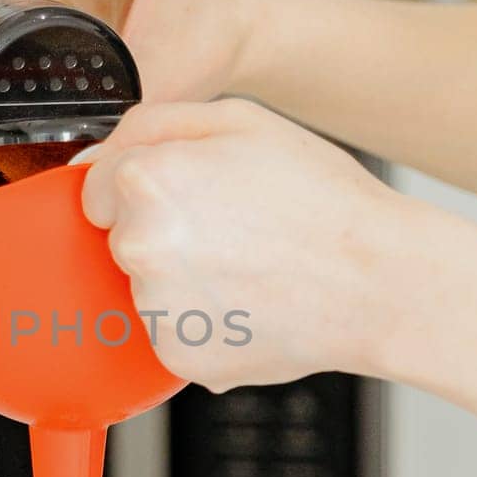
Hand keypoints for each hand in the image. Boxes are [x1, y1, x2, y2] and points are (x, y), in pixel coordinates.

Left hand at [80, 99, 406, 390]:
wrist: (379, 283)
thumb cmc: (323, 201)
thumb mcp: (241, 122)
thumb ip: (151, 125)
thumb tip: (96, 155)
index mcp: (147, 181)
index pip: (98, 187)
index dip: (147, 186)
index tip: (190, 195)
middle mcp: (139, 247)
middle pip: (122, 239)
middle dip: (164, 233)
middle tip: (234, 231)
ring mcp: (157, 308)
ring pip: (147, 289)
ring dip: (181, 282)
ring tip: (249, 269)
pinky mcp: (178, 355)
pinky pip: (173, 332)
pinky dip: (203, 324)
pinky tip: (249, 304)